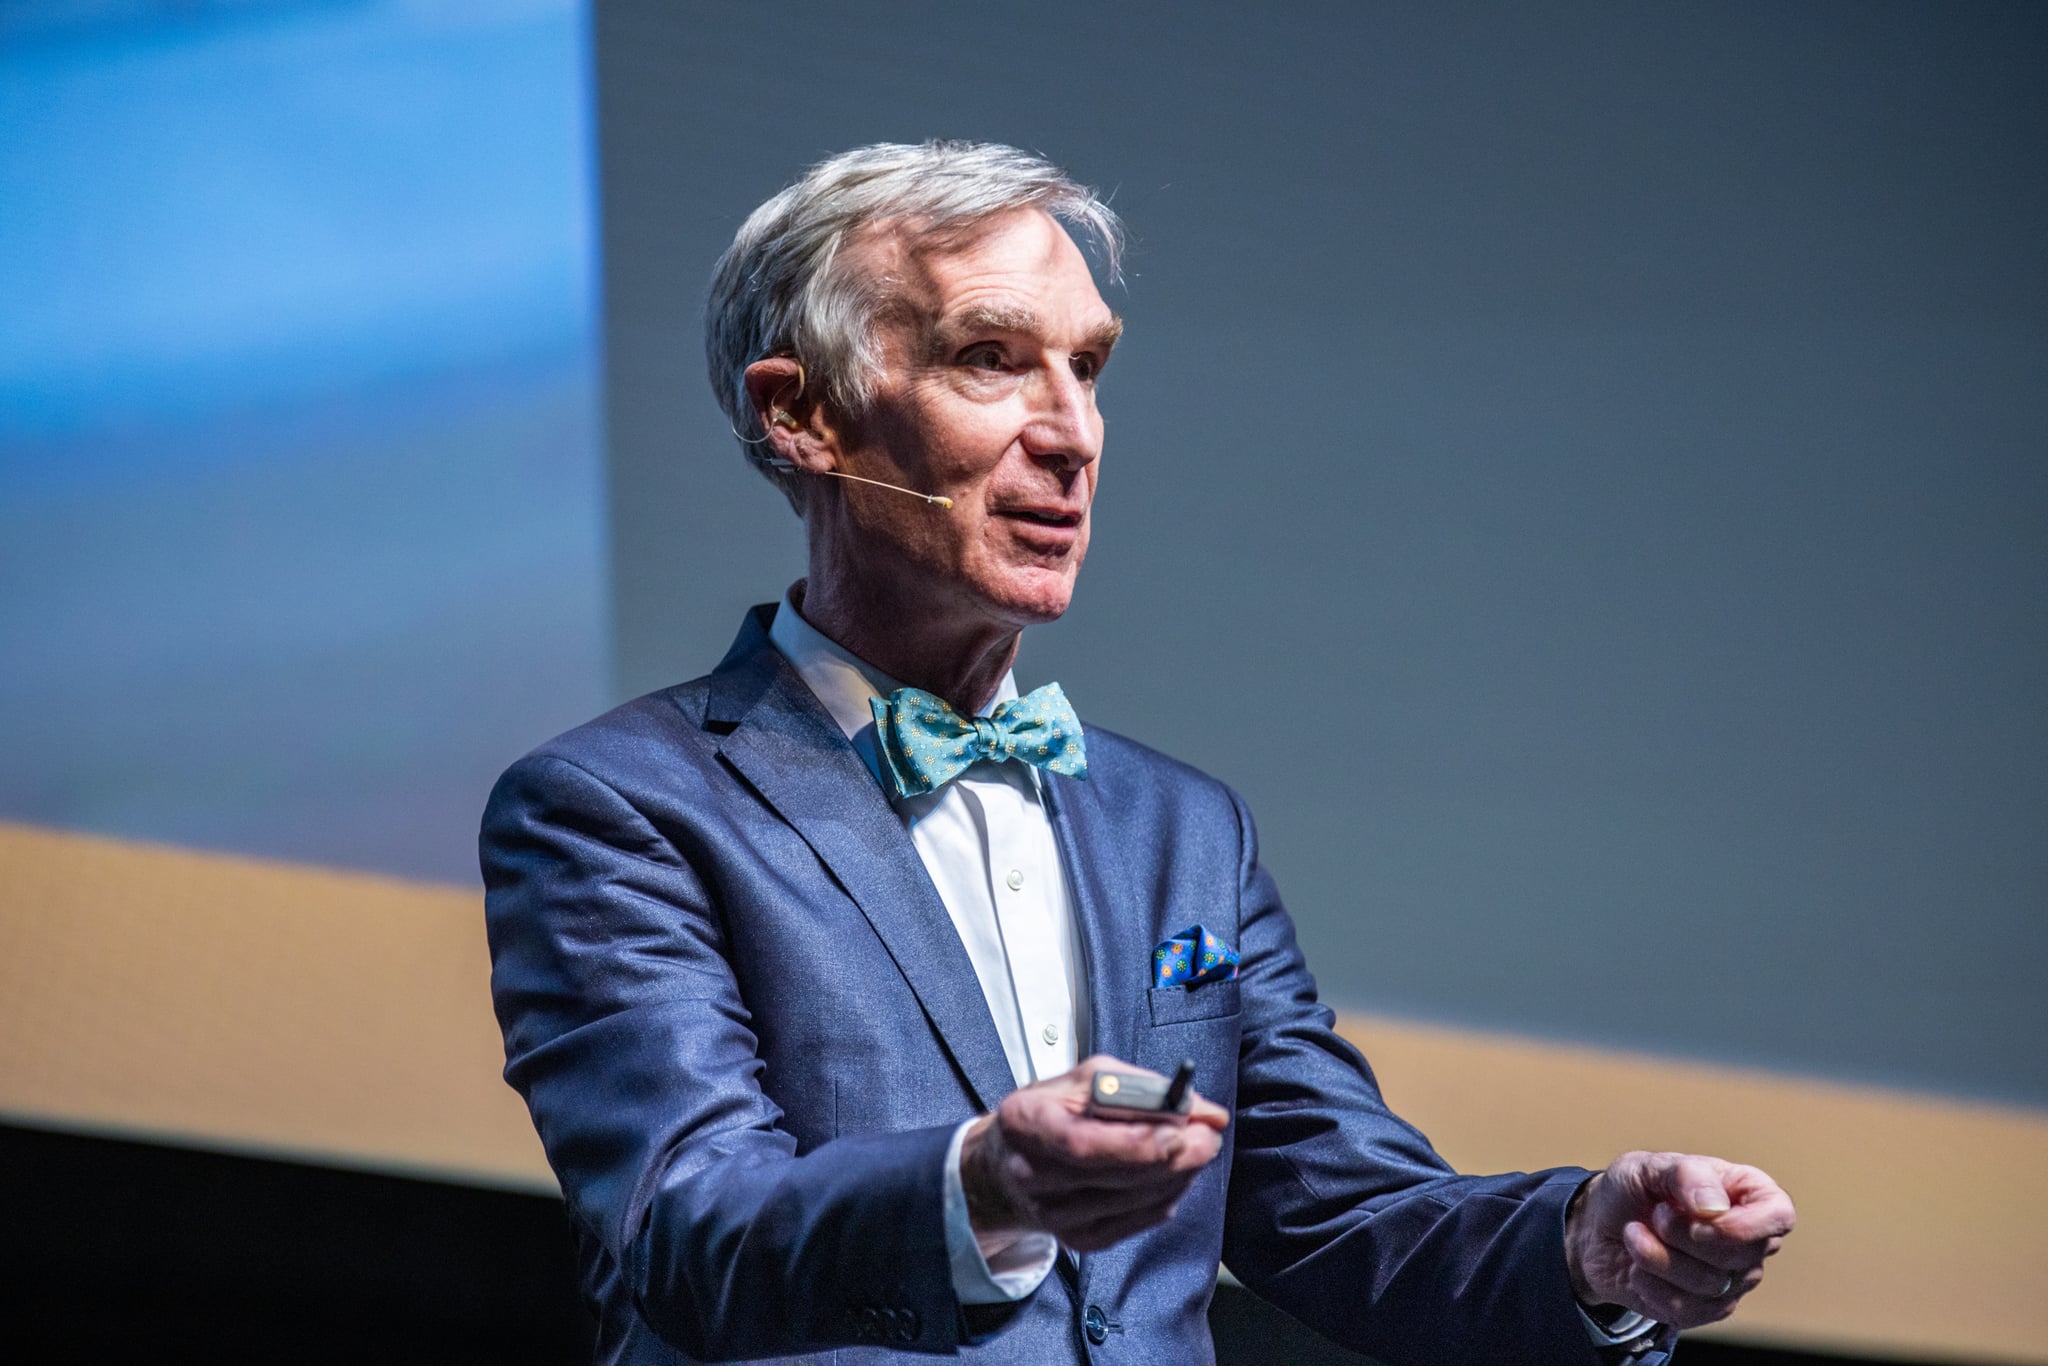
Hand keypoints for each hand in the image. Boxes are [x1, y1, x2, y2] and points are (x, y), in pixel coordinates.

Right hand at [959, 1055, 1229, 1252]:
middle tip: (1207, 1136)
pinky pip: (1138, 1221)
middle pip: (1115, 1176)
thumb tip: (1205, 1111)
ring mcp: (1054, 1216)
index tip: (1180, 1129)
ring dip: (1176, 1174)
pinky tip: (1173, 1175)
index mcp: (1025, 1123)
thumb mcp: (1084, 1081)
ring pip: (1134, 1201)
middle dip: (1173, 1156)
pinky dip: (1166, 1196)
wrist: (1004, 1167)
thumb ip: (1143, 1090)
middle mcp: (1032, 1176)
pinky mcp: (1077, 1240)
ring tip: (1194, 1148)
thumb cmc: (1050, 1112)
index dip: (1135, 1142)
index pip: (1081, 1144)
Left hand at [1565, 1151, 1795, 1328]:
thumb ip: (1685, 1175)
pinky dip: (1652, 1287)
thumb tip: (1714, 1208)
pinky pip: (1689, 1311)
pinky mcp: (1706, 1308)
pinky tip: (1638, 1268)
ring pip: (1711, 1285)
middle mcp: (1750, 1239)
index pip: (1779, 1215)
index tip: (1698, 1216)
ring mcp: (1733, 1279)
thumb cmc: (1633, 1189)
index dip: (1743, 1224)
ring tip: (1634, 1234)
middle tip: (1655, 1215)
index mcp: (1747, 1194)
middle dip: (1683, 1235)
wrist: (1598, 1227)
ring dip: (1657, 1257)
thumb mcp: (1649, 1166)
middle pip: (1741, 1254)